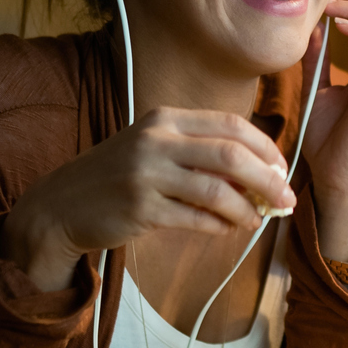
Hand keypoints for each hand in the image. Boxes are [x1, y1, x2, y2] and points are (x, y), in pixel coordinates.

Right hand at [0, 108, 296, 290]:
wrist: (61, 206)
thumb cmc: (119, 178)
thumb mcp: (154, 148)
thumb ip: (200, 152)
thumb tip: (260, 173)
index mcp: (165, 118)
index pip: (231, 125)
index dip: (266, 149)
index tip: (283, 170)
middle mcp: (155, 140)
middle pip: (232, 155)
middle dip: (268, 180)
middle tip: (286, 200)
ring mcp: (146, 174)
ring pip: (217, 190)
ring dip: (246, 209)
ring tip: (255, 219)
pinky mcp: (140, 208)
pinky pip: (196, 218)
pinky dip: (220, 225)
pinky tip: (226, 228)